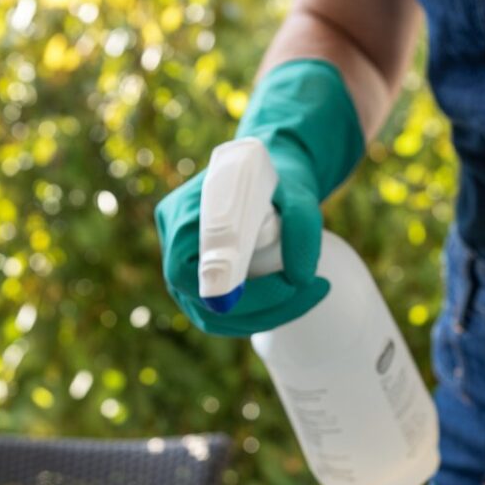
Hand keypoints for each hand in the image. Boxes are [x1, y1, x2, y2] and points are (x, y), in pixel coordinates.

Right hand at [154, 58, 364, 336]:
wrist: (268, 168)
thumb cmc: (280, 179)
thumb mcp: (299, 193)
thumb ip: (301, 228)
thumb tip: (299, 278)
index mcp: (188, 210)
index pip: (205, 269)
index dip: (247, 292)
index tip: (291, 285)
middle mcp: (172, 236)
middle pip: (206, 301)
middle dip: (263, 309)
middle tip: (312, 291)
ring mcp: (178, 260)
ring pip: (211, 315)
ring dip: (262, 316)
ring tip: (307, 295)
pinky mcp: (192, 276)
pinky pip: (216, 312)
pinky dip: (253, 315)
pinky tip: (288, 300)